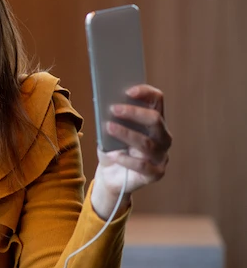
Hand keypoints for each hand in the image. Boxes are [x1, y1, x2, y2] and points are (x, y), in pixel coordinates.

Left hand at [91, 84, 172, 218]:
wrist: (110, 176)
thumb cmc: (112, 148)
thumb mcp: (108, 131)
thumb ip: (112, 118)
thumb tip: (106, 103)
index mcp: (153, 122)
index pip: (157, 100)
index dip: (145, 93)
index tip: (128, 91)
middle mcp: (162, 137)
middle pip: (155, 120)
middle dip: (134, 113)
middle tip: (113, 109)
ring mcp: (161, 156)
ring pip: (147, 143)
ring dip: (126, 134)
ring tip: (108, 128)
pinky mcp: (156, 173)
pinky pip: (143, 166)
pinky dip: (126, 159)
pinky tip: (114, 155)